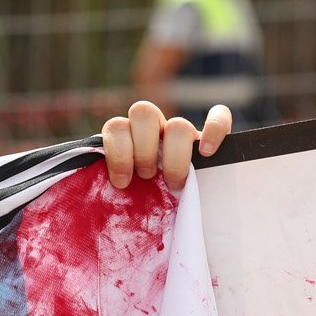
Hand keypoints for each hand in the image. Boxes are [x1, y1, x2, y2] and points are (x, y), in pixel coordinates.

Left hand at [101, 102, 231, 190]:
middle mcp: (152, 129)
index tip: (121, 182)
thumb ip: (114, 186)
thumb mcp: (124, 194)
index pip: (116, 126)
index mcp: (127, 137)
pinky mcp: (210, 135)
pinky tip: (207, 152)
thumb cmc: (143, 200)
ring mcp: (180, 131)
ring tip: (171, 182)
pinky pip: (219, 116)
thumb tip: (96, 201)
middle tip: (146, 177)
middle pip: (143, 112)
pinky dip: (214, 129)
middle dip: (142, 150)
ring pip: (176, 122)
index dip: (117, 152)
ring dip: (172, 154)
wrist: (177, 203)